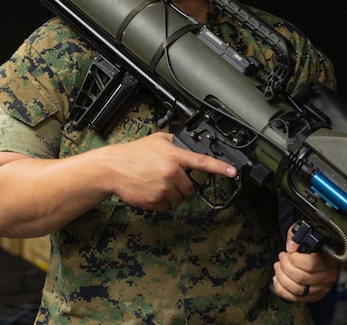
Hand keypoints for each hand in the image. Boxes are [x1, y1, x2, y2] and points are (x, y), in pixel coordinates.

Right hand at [106, 132, 236, 210]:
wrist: (113, 168)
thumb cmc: (133, 153)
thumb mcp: (157, 139)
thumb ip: (175, 141)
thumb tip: (187, 143)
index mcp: (174, 156)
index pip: (202, 162)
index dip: (220, 168)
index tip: (233, 172)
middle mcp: (171, 173)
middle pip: (190, 187)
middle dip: (182, 184)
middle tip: (168, 177)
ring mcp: (163, 189)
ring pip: (179, 198)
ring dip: (172, 193)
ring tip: (156, 182)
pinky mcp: (154, 201)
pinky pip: (166, 206)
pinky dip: (161, 201)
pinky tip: (151, 190)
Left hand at [272, 225, 339, 302]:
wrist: (322, 253)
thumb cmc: (313, 243)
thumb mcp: (305, 231)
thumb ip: (296, 235)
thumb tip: (291, 245)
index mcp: (329, 259)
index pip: (311, 264)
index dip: (294, 259)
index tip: (288, 252)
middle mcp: (328, 275)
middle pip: (301, 278)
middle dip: (285, 267)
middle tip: (281, 258)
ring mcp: (322, 288)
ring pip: (298, 290)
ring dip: (282, 278)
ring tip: (278, 267)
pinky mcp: (314, 296)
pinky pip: (296, 298)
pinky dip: (282, 290)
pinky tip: (277, 279)